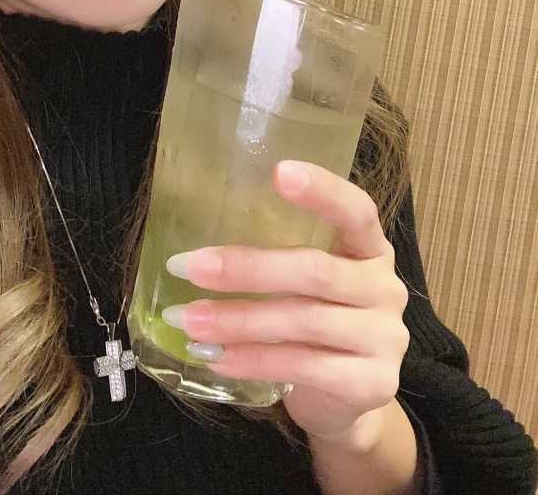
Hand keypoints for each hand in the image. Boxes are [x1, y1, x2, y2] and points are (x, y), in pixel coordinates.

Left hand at [162, 160, 410, 445]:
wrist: (348, 401)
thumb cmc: (316, 323)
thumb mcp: (306, 282)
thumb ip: (278, 254)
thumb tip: (195, 241)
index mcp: (370, 249)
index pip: (357, 211)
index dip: (324, 191)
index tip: (280, 170)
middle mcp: (384, 288)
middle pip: (315, 270)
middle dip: (247, 268)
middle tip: (189, 266)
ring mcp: (384, 338)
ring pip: (303, 321)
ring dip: (238, 320)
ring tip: (189, 319)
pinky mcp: (373, 383)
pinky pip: (304, 366)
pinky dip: (254, 361)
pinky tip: (217, 357)